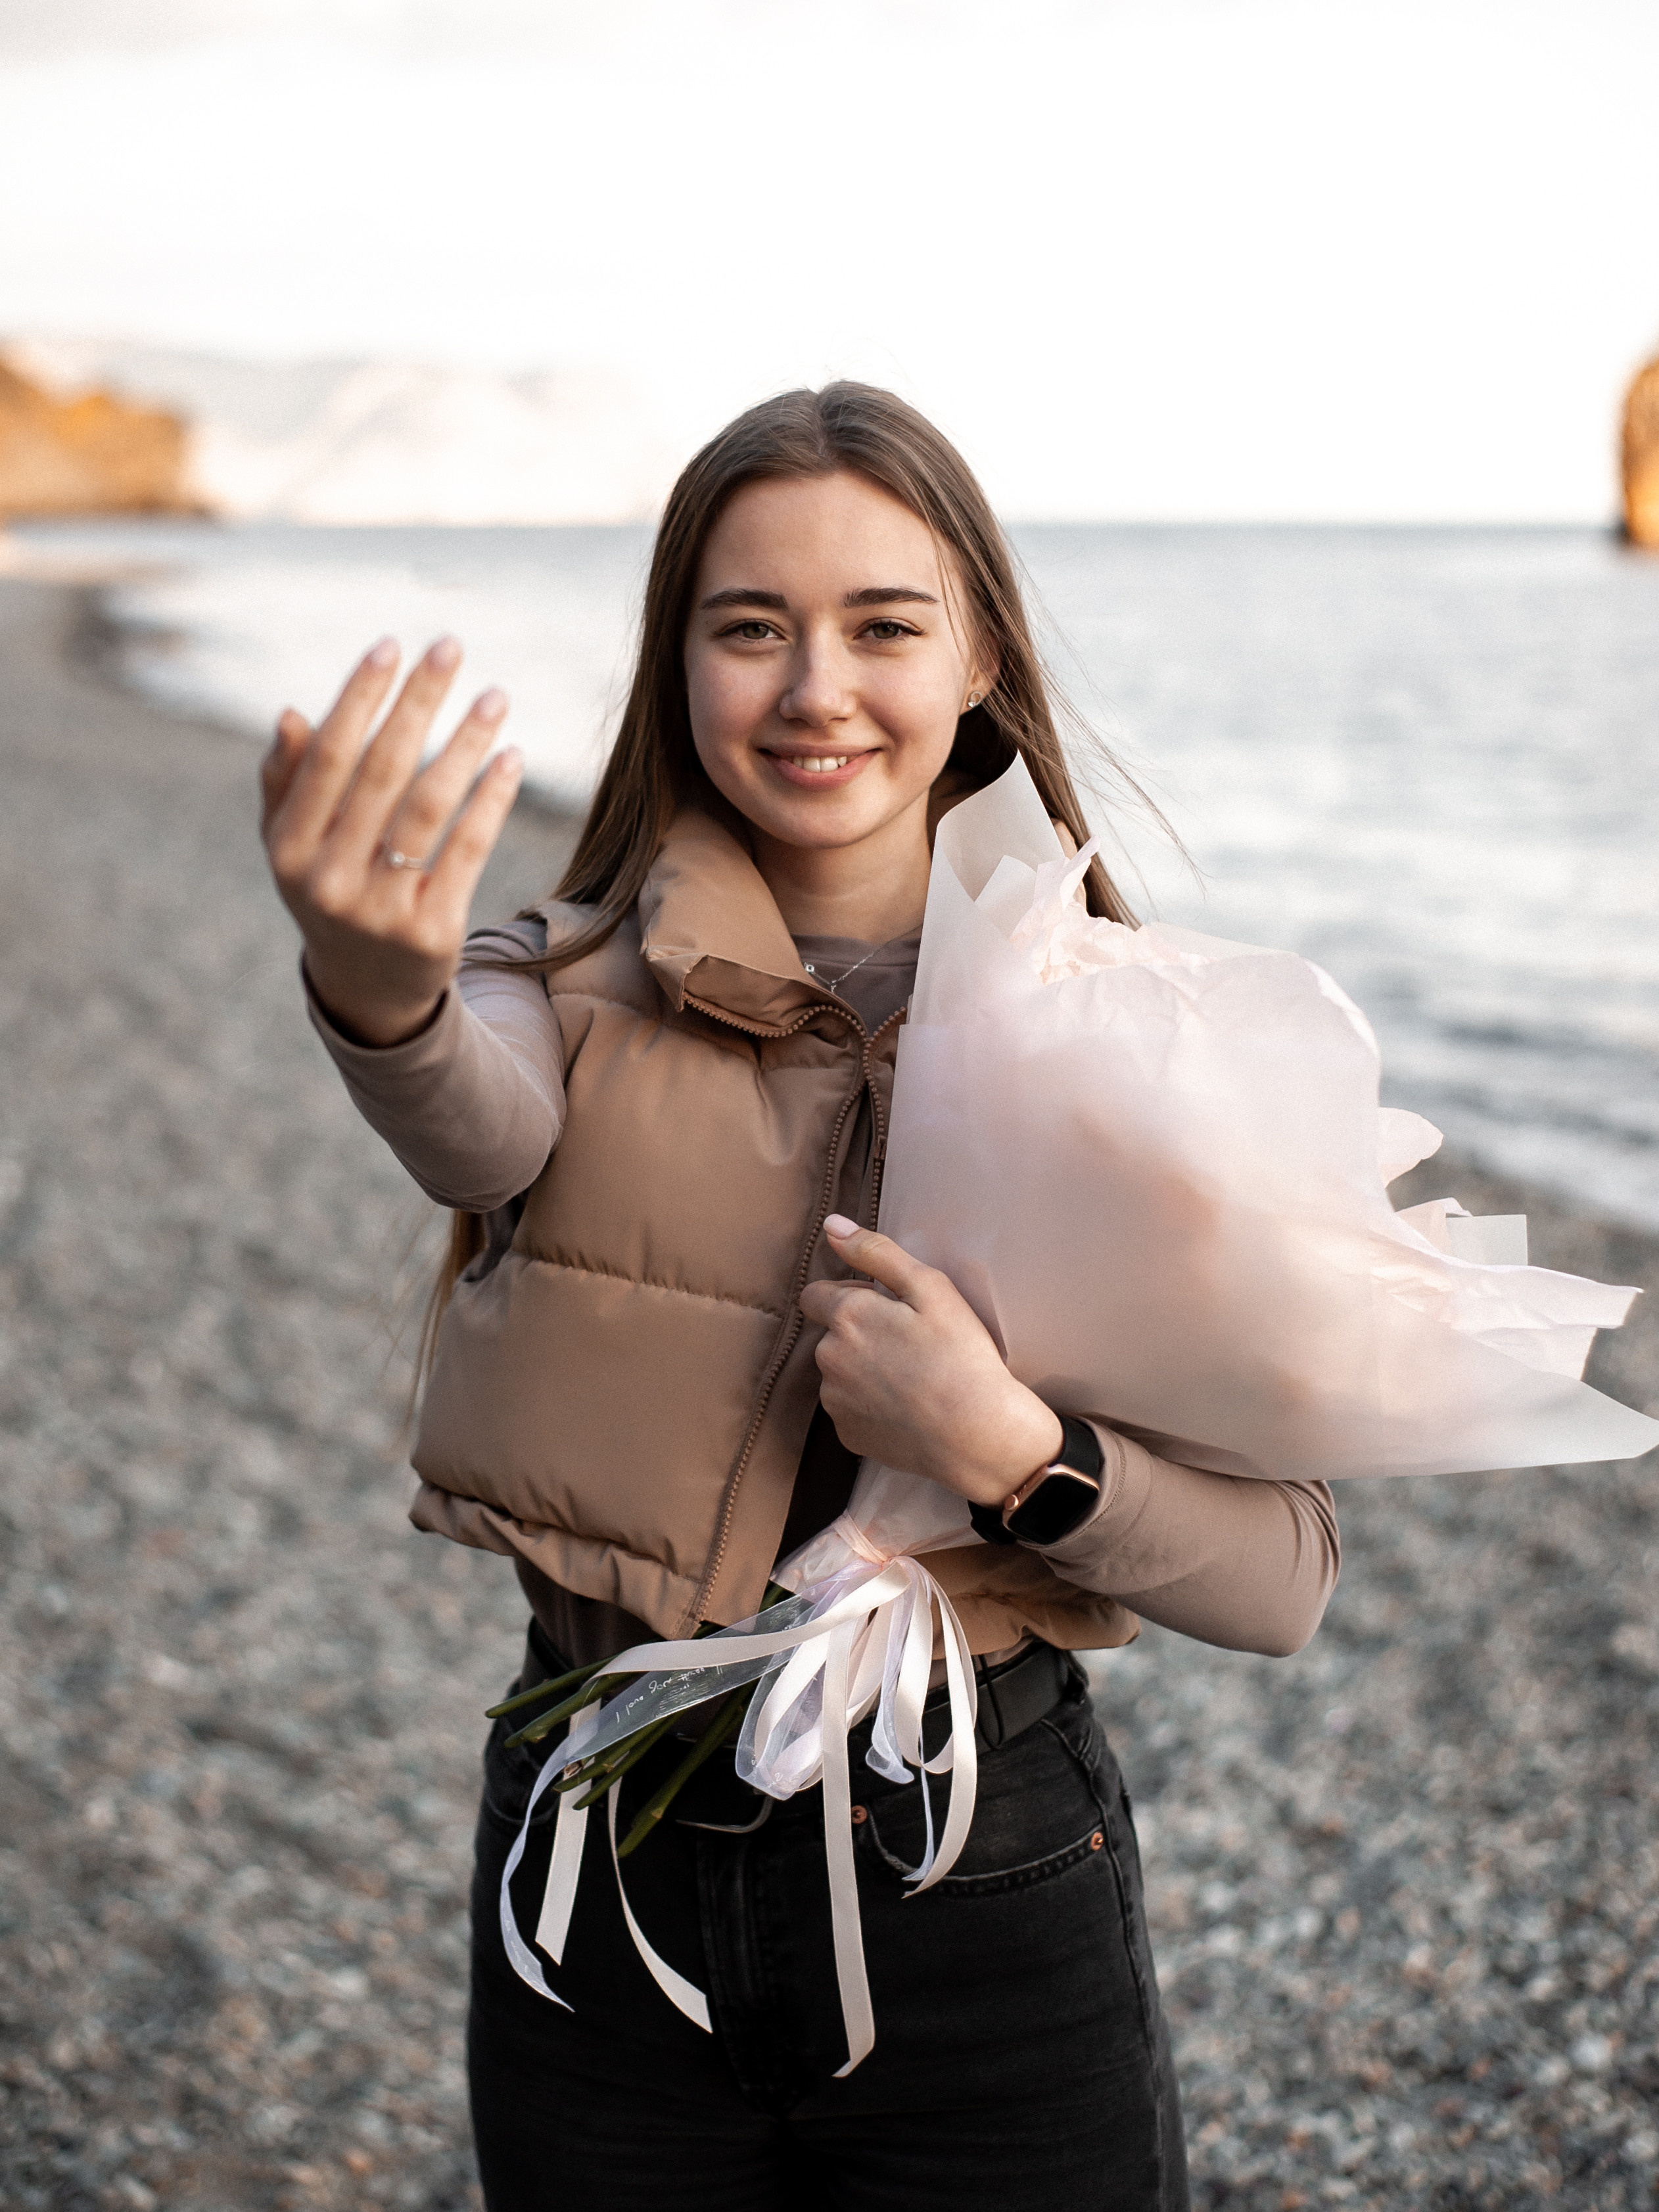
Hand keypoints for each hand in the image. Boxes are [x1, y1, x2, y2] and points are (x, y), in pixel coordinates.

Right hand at [259, 635, 522, 1045]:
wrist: (369, 990)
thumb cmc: (331, 890)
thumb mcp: (293, 845)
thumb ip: (285, 782)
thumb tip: (290, 713)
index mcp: (287, 849)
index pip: (328, 758)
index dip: (359, 699)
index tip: (392, 646)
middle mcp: (327, 879)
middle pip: (381, 772)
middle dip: (417, 703)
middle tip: (450, 647)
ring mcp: (380, 909)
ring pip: (429, 807)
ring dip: (465, 743)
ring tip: (494, 696)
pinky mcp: (432, 931)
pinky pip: (468, 849)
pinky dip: (490, 798)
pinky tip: (511, 758)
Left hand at [798, 1216, 1063, 1506]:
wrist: (978, 1434)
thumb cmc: (961, 1354)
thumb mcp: (930, 1288)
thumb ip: (875, 1252)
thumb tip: (831, 1226)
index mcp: (847, 1316)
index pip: (815, 1295)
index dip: (850, 1295)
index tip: (887, 1309)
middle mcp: (829, 1357)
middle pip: (830, 1334)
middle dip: (859, 1333)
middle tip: (910, 1343)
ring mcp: (835, 1400)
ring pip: (839, 1373)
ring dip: (863, 1369)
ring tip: (912, 1377)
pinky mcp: (847, 1434)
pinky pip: (851, 1409)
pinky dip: (871, 1405)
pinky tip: (907, 1406)